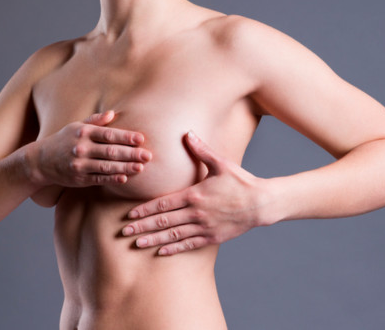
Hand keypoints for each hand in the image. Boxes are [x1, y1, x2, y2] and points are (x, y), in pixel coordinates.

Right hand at [28, 110, 151, 187]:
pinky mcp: (79, 179)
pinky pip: (99, 179)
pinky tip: (125, 178)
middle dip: (131, 153)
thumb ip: (95, 121)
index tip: (141, 139)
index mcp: (83, 133)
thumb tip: (113, 113)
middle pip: (110, 151)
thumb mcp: (76, 126)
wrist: (41, 161)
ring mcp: (80, 164)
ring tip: (140, 167)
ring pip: (106, 166)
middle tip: (148, 155)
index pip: (109, 134)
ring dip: (125, 167)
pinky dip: (112, 179)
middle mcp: (81, 148)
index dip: (126, 137)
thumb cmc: (64, 141)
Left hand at [121, 131, 273, 255]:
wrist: (261, 203)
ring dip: (153, 239)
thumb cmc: (240, 182)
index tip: (130, 214)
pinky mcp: (212, 237)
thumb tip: (187, 133)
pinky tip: (160, 251)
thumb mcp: (220, 163)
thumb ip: (201, 150)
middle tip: (124, 231)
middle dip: (142, 226)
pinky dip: (173, 248)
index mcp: (194, 195)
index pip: (163, 204)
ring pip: (173, 235)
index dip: (145, 210)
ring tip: (136, 243)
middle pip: (163, 221)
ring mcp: (203, 227)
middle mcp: (196, 213)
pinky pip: (188, 245)